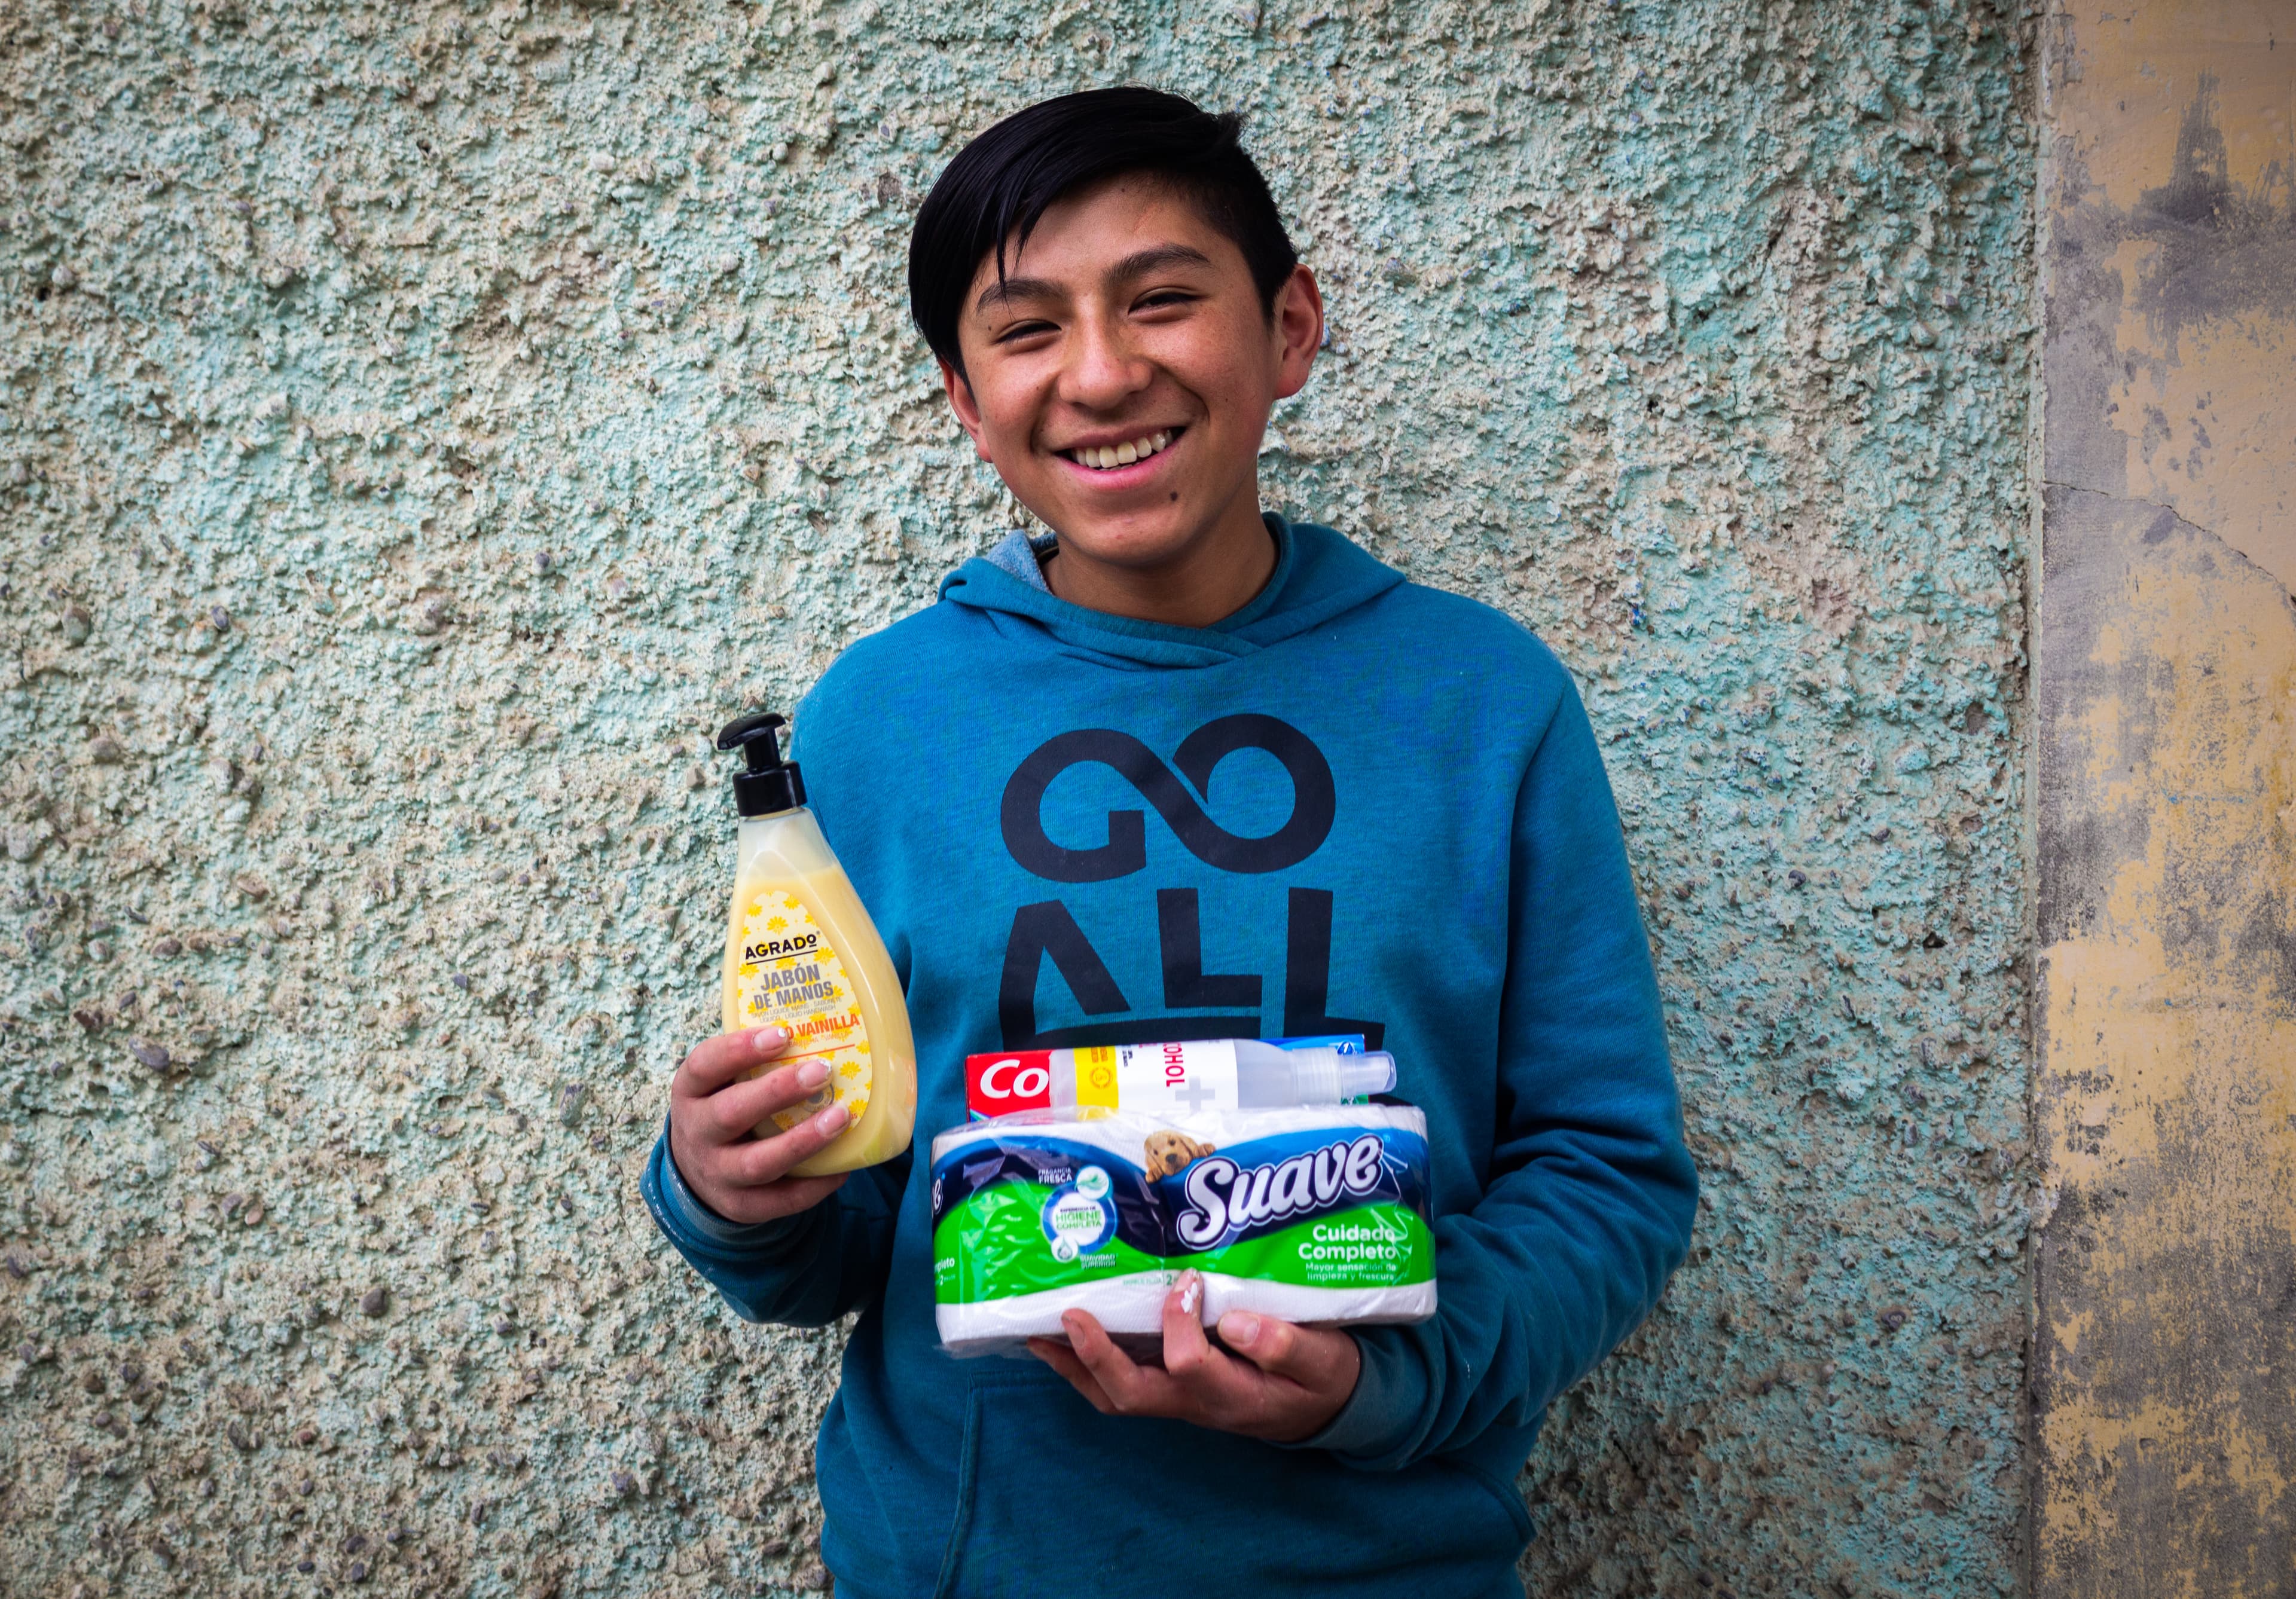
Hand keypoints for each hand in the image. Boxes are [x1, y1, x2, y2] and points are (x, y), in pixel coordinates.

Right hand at [666, 1026, 851, 1223]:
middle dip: (778, 1092)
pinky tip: (842, 1167)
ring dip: (802, 1141)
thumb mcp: (723, 1079)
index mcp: (691, 1091)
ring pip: (757, 1163)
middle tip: (822, 1072)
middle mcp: (697, 1133)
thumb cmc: (726, 1105)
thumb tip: (823, 1022)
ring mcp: (717, 1174)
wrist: (699, 1171)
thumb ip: (755, 1057)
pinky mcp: (740, 1207)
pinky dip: (814, 1185)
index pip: (705, 1066)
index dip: (740, 1049)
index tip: (782, 1034)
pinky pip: (779, 1201)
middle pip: (730, 1114)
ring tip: (841, 1117)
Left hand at [1028, 1269, 1361, 1442]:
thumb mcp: (1323, 1361)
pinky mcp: (1174, 1387)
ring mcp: (1181, 1400)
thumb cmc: (1324, 1378)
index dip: (1180, 1321)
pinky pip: (1123, 1385)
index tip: (1188, 1279)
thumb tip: (1236, 1319)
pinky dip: (1088, 1364)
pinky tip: (1068, 1337)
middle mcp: (1197, 1405)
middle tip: (1068, 1314)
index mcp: (1235, 1396)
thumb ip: (1285, 1344)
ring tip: (1040, 1332)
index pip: (1191, 1365)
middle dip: (1095, 1357)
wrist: (1328, 1405)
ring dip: (1077, 1366)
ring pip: (1117, 1396)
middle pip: (1132, 1395)